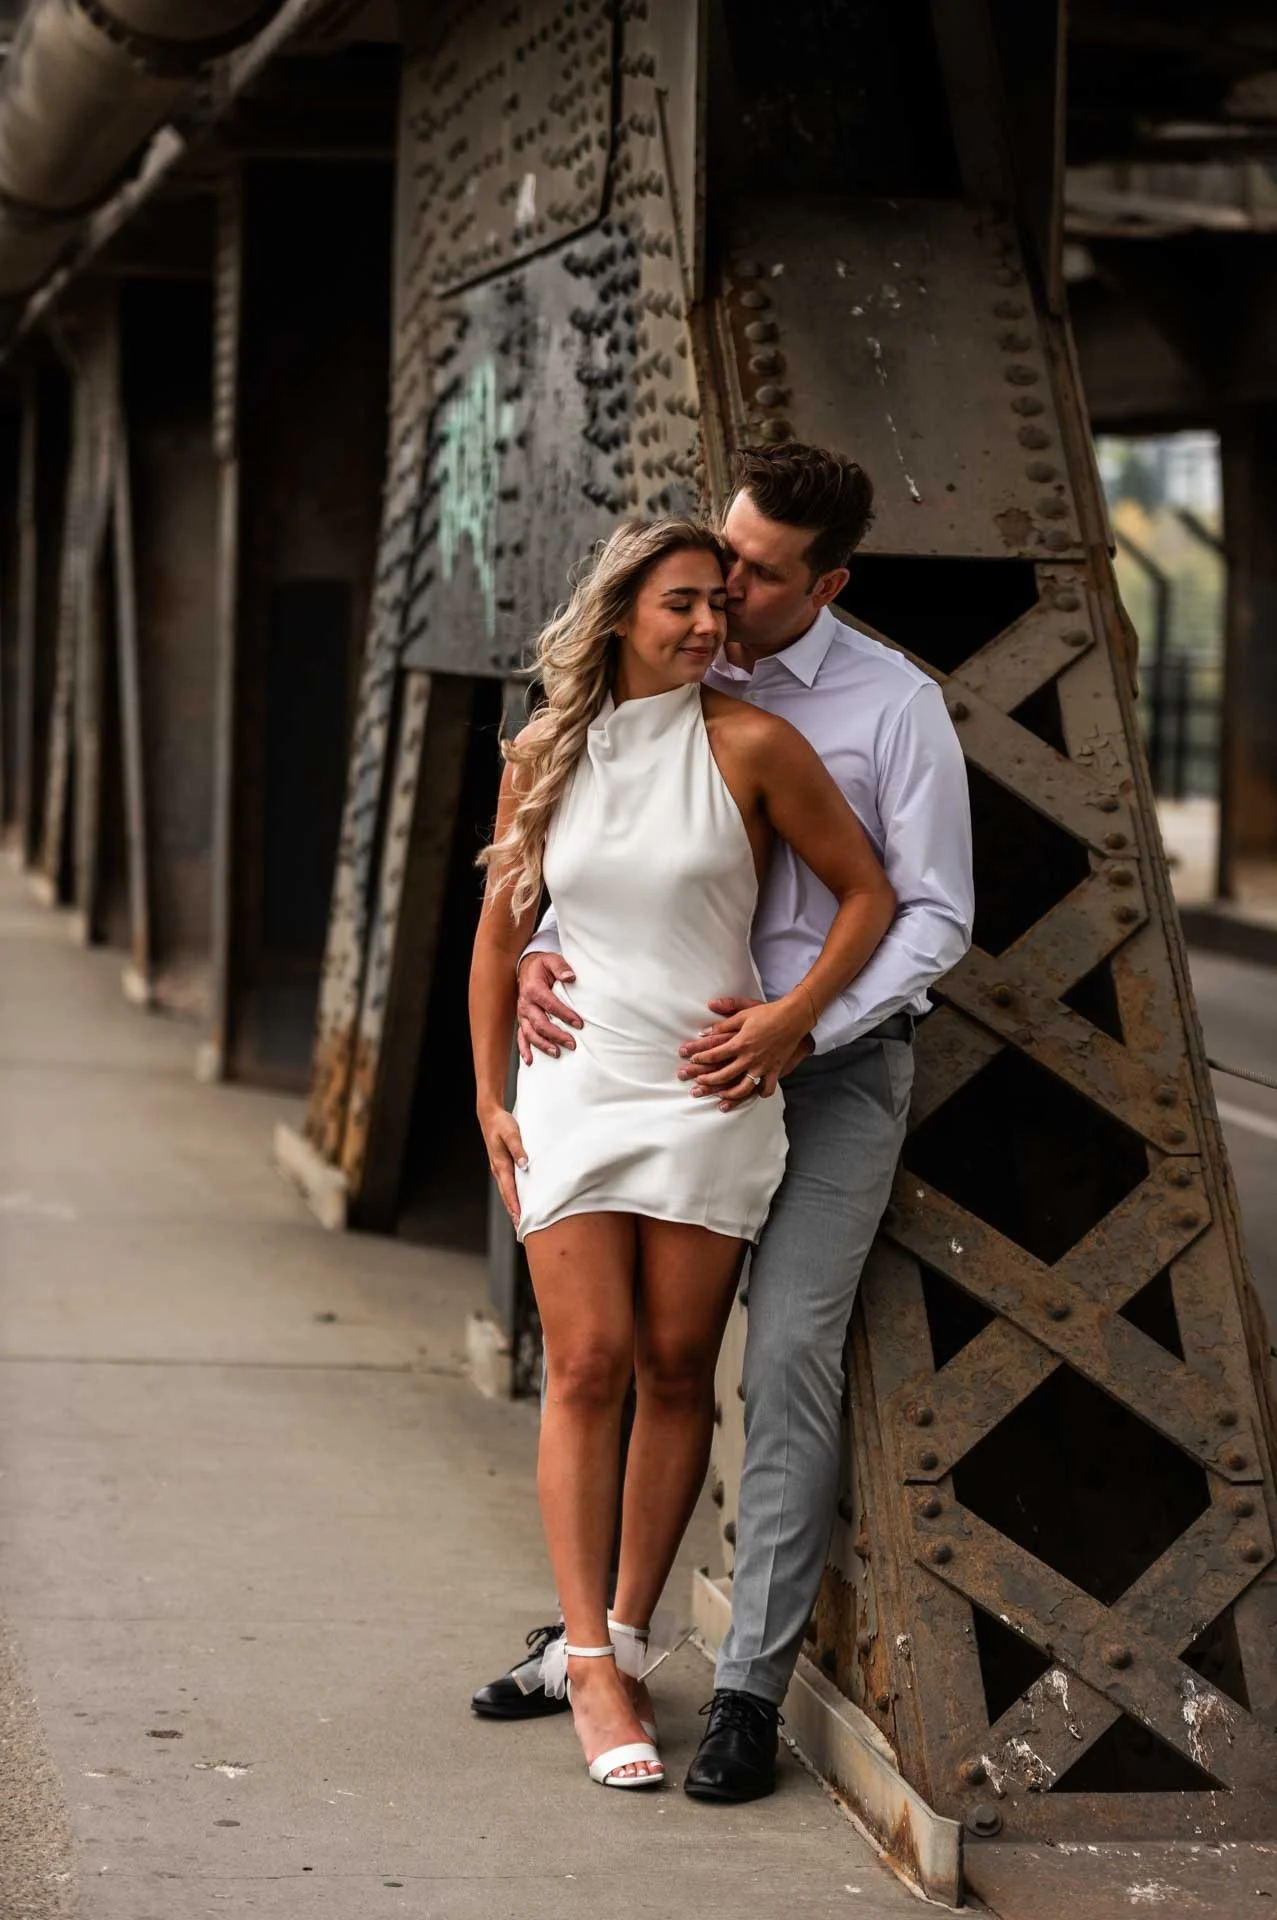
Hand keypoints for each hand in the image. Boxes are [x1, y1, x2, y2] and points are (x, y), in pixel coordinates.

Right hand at [478, 1103, 527, 1225]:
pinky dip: (511, 1195)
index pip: (509, 1189)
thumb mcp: (511, 1133)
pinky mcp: (501, 1165)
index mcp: (500, 1164)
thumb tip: (524, 1164)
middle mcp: (498, 1169)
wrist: (490, 1116)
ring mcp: (499, 1168)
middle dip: (513, 1211)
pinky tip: (517, 1200)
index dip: (515, 1204)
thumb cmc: (501, 1124)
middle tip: (520, 1227)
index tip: (519, 1217)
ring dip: (512, 1205)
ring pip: (506, 1191)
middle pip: (506, 1195)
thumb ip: (518, 1149)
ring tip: (518, 1220)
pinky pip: (507, 1184)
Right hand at [516, 951, 583, 1063]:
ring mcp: (522, 1014)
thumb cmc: (542, 965)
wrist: (527, 967)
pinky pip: (521, 1036)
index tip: (579, 1023)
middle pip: (540, 1023)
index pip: (550, 1004)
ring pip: (530, 1033)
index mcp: (533, 989)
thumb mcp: (552, 960)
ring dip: (543, 1045)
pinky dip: (524, 1049)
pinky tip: (530, 1061)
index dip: (565, 1015)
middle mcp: (525, 1003)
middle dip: (556, 1035)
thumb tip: (570, 977)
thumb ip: (561, 967)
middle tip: (572, 1043)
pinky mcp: (523, 1020)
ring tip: (557, 1053)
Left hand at [677, 994, 812, 1110]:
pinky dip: (760, 1094)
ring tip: (720, 1095)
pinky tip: (753, 1094)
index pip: (715, 1055)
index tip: (692, 1059)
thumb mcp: (743, 1013)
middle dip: (708, 1080)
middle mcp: (750, 1058)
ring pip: (744, 1088)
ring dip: (729, 1094)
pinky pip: (767, 1088)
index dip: (700, 1058)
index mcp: (740, 1043)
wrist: (794, 1017)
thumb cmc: (768, 1013)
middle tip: (698, 1082)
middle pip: (724, 1075)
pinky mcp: (775, 1070)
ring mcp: (763, 1066)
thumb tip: (704, 1030)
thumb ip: (723, 1023)